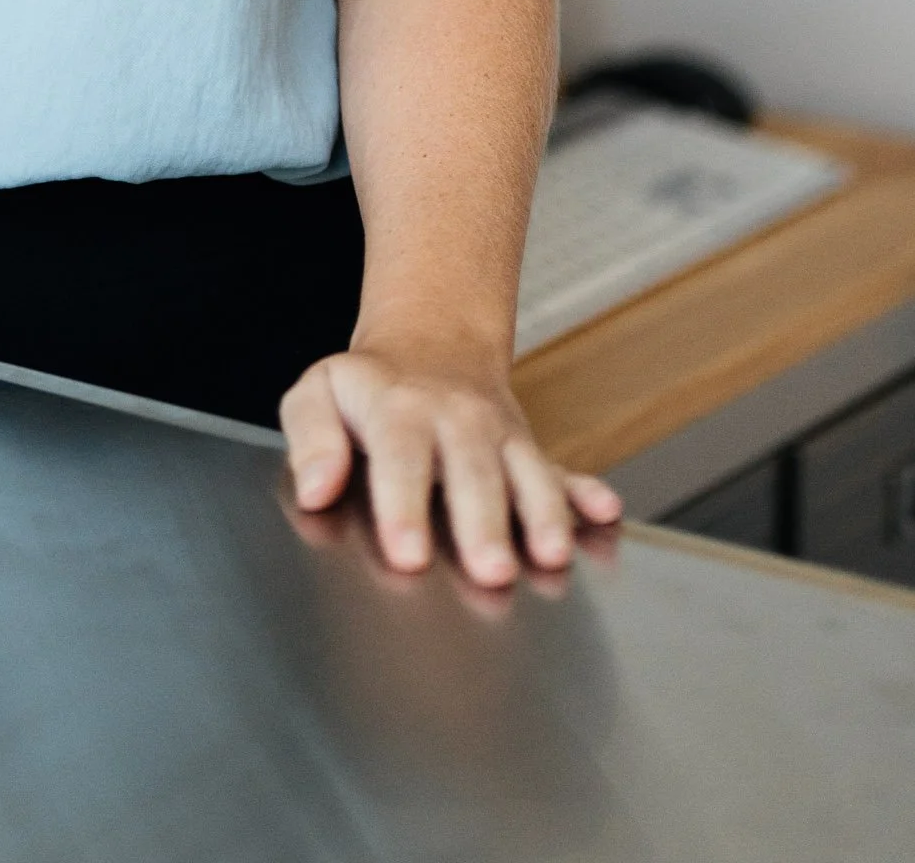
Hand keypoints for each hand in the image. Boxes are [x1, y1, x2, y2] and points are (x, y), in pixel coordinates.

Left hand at [280, 342, 621, 587]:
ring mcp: (500, 435)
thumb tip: (315, 487)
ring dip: (543, 513)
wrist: (432, 342)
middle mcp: (456, 420)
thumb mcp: (319, 392)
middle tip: (490, 571)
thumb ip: (310, 436)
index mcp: (398, 408)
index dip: (404, 505)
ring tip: (550, 555)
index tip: (408, 553)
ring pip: (527, 471)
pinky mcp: (530, 451)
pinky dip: (585, 493)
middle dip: (484, 522)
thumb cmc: (367, 389)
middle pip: (472, 470)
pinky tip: (604, 512)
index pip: (400, 456)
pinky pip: (563, 470)